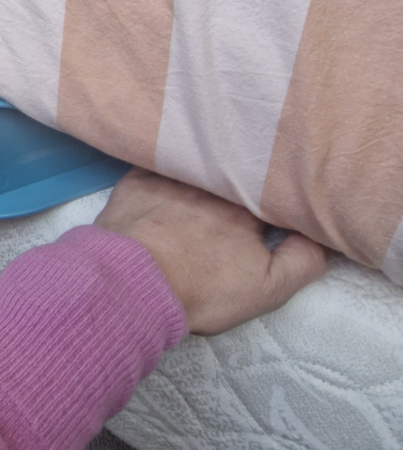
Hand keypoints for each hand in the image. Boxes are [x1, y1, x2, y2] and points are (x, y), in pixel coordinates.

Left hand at [93, 168, 327, 335]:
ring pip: (195, 163)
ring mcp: (170, 177)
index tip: (272, 202)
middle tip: (232, 190)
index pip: (269, 189)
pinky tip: (164, 172)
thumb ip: (303, 260)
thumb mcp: (267, 288)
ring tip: (203, 176)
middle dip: (236, 177)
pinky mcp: (135, 180)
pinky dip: (164, 166)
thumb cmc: (200, 288)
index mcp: (244, 205)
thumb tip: (320, 237)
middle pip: (231, 172)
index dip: (273, 196)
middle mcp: (209, 182)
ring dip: (202, 168)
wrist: (130, 284)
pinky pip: (155, 161)